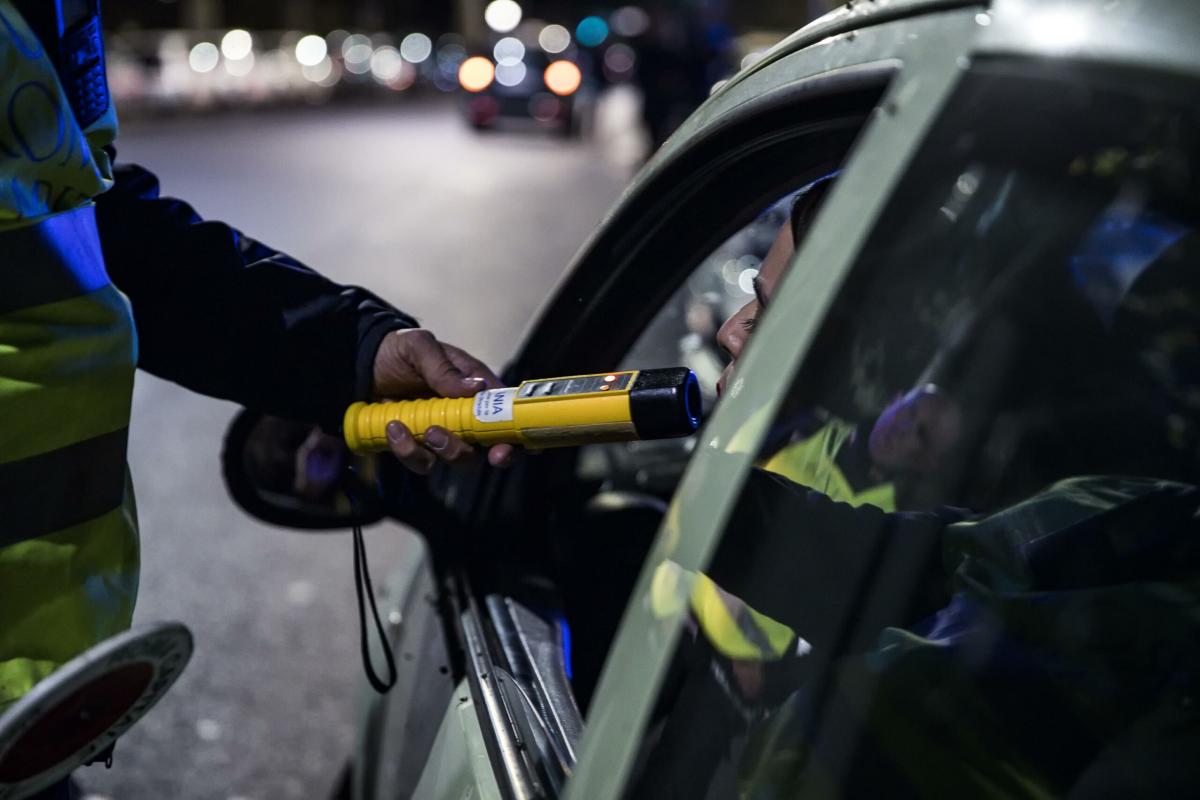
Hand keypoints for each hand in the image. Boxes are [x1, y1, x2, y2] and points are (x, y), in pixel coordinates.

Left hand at [371, 329, 514, 472]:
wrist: (358, 364)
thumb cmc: (396, 350)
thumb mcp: (419, 347)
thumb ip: (444, 368)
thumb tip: (476, 388)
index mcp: (476, 389)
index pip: (508, 414)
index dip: (518, 436)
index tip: (510, 447)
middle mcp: (465, 415)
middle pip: (489, 446)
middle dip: (485, 453)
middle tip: (475, 449)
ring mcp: (443, 433)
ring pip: (458, 458)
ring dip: (445, 450)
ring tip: (423, 430)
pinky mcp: (417, 446)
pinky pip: (422, 462)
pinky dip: (409, 451)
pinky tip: (393, 428)